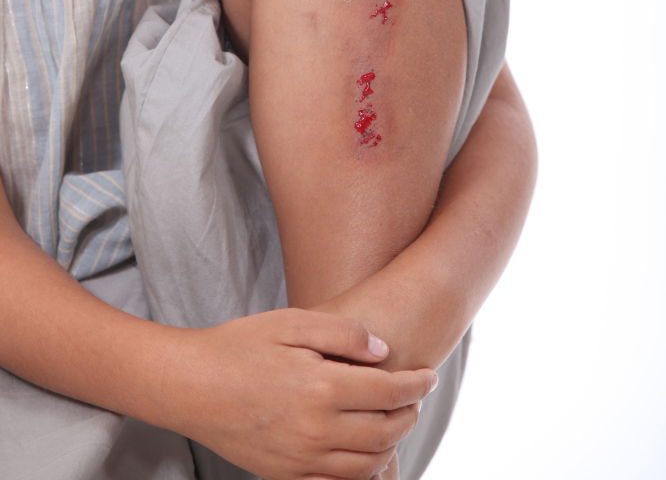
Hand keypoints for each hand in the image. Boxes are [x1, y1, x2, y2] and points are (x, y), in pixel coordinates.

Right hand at [157, 308, 435, 479]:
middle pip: (385, 432)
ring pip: (367, 465)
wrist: (190, 386)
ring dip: (391, 445)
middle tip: (414, 395)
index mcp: (321, 388)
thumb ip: (344, 333)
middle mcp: (316, 430)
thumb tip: (383, 353)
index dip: (417, 384)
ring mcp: (300, 459)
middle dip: (408, 413)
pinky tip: (365, 452)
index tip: (430, 374)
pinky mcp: (285, 475)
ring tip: (395, 422)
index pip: (389, 393)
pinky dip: (362, 472)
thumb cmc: (239, 346)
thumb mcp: (292, 321)